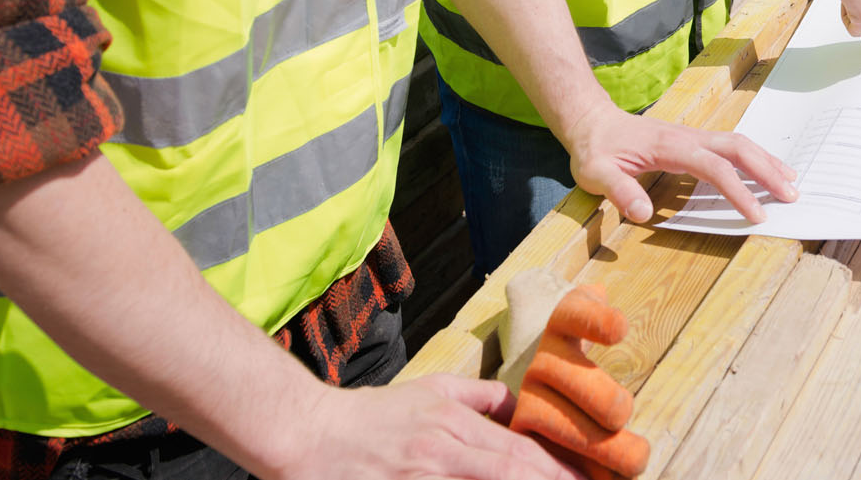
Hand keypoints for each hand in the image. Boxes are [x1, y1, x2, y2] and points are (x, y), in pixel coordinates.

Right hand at [293, 375, 582, 479]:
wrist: (306, 435)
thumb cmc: (368, 416)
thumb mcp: (428, 390)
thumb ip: (478, 397)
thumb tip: (519, 406)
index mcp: (451, 422)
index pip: (516, 452)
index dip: (555, 471)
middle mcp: (440, 452)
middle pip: (508, 475)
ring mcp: (420, 479)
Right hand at [510, 281, 648, 478]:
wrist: (543, 392)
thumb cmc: (582, 366)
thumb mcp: (584, 332)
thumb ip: (591, 314)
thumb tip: (598, 292)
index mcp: (561, 330)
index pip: (571, 315)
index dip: (593, 321)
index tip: (620, 328)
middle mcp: (541, 363)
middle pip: (568, 376)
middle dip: (601, 398)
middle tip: (624, 412)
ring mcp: (528, 402)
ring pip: (558, 424)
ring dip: (601, 447)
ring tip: (637, 459)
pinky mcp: (523, 439)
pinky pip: (547, 460)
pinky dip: (577, 473)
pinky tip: (602, 479)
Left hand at [562, 101, 799, 223]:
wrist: (591, 120)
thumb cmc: (595, 149)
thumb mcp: (596, 173)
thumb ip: (619, 191)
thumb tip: (643, 214)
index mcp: (672, 147)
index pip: (714, 168)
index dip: (738, 191)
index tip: (756, 215)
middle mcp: (689, 137)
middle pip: (738, 149)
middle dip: (767, 171)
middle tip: (792, 196)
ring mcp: (693, 136)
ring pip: (739, 144)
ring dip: (766, 161)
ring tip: (791, 182)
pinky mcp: (692, 141)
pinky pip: (730, 146)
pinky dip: (753, 157)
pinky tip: (763, 169)